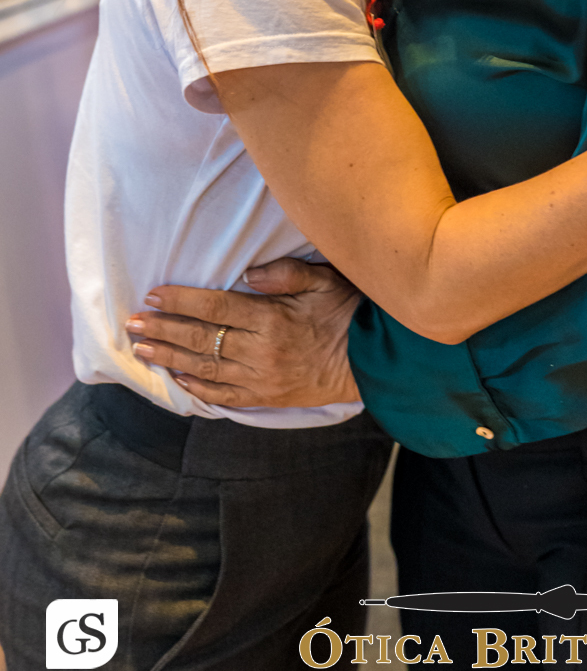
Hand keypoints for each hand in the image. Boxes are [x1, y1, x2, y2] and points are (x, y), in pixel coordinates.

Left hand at [125, 259, 361, 406]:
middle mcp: (260, 351)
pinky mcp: (266, 397)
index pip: (215, 307)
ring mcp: (261, 378)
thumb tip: (248, 274)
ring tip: (142, 348)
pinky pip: (224, 395)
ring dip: (170, 357)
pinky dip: (198, 387)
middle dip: (163, 329)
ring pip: (205, 368)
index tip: (154, 295)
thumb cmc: (347, 313)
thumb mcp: (324, 281)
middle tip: (132, 323)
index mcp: (271, 319)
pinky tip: (177, 378)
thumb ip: (286, 273)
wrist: (370, 362)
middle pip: (201, 339)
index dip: (181, 301)